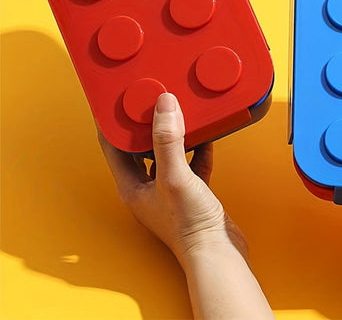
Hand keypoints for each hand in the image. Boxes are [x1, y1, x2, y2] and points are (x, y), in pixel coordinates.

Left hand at [98, 92, 246, 265]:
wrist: (218, 252)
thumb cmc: (188, 225)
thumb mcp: (174, 177)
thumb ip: (168, 140)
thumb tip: (163, 104)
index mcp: (132, 186)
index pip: (113, 147)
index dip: (112, 123)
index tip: (117, 100)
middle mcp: (147, 188)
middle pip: (139, 148)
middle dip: (143, 124)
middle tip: (149, 101)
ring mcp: (169, 189)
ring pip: (166, 153)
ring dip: (171, 133)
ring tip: (176, 113)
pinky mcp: (191, 191)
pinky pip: (191, 162)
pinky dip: (196, 148)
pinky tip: (205, 135)